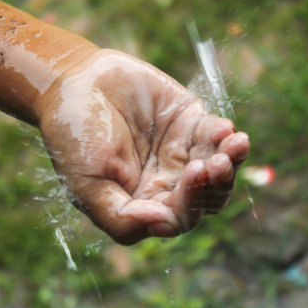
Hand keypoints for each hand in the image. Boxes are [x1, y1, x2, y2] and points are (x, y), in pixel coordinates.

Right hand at [39, 49, 249, 244]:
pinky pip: (215, 134)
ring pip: (219, 168)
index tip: (191, 174)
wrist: (72, 82)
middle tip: (216, 164)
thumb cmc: (74, 136)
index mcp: (143, 204)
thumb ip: (120, 217)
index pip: (180, 217)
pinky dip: (223, 133)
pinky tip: (224, 128)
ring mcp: (180, 152)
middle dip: (216, 184)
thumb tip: (162, 225)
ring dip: (231, 161)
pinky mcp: (188, 121)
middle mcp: (166, 182)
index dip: (191, 202)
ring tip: (236, 143)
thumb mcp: (87, 184)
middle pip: (207, 197)